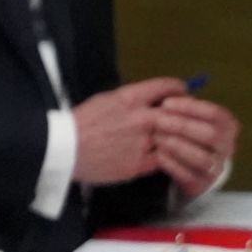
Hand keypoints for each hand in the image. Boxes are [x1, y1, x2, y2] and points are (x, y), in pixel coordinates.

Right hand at [71, 78, 188, 184]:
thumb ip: (132, 100)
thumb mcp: (106, 100)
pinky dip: (165, 158)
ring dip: (176, 138)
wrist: (63, 148)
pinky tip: (164, 156)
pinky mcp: (139, 164)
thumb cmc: (81, 121)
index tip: (183, 91)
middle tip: (189, 117)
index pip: (166, 86)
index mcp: (130, 98)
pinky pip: (162, 160)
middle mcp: (141, 119)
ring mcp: (142, 143)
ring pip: (173, 139)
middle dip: (186, 114)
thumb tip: (153, 100)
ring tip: (177, 138)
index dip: (179, 88)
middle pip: (177, 114)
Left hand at [152, 96, 239, 199]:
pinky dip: (171, 163)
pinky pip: (188, 174)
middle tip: (158, 120)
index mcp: (227, 125)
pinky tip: (157, 154)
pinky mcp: (201, 184)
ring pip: (203, 157)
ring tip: (157, 138)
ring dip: (178, 146)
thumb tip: (177, 86)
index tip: (166, 103)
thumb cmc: (187, 133)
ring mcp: (216, 167)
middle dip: (183, 126)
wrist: (191, 166)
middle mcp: (227, 146)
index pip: (215, 114)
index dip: (190, 107)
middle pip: (211, 135)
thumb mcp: (188, 115)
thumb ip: (183, 101)